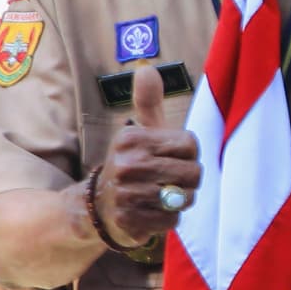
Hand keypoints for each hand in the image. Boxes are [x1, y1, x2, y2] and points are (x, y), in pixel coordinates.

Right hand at [95, 65, 201, 246]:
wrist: (97, 204)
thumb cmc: (132, 164)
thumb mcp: (140, 132)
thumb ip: (148, 102)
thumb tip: (146, 69)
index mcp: (132, 139)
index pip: (190, 145)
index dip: (188, 154)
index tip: (170, 158)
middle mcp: (127, 164)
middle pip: (193, 173)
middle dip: (188, 180)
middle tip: (168, 180)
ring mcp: (126, 194)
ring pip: (185, 198)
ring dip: (179, 200)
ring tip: (160, 195)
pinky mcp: (129, 220)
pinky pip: (173, 220)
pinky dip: (168, 218)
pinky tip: (151, 212)